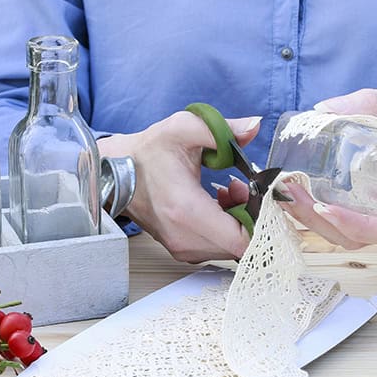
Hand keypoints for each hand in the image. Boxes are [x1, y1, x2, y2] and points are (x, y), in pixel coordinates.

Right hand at [97, 111, 261, 262]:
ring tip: (228, 191)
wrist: (116, 172)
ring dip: (238, 222)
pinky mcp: (181, 250)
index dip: (261, 220)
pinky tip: (218, 203)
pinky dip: (225, 229)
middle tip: (243, 187)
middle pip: (240, 245)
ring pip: (230, 248)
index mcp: (186, 210)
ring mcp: (181, 248)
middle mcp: (184, 238)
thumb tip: (254, 126)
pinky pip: (216, 248)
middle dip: (250, 216)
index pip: (242, 240)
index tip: (261, 195)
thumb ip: (221, 128)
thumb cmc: (148, 152)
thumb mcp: (183, 128)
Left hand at [280, 89, 376, 248]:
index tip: (327, 208)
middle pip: (354, 238)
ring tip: (283, 192)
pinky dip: (310, 216)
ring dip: (308, 220)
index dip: (358, 227)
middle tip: (289, 191)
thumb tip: (322, 109)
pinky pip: (336, 227)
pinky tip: (289, 196)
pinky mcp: (364, 217)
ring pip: (341, 237)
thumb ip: (375, 102)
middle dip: (317, 221)